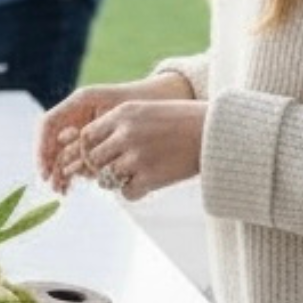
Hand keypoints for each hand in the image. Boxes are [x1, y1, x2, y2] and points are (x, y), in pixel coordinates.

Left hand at [38, 74, 194, 194]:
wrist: (216, 132)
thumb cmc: (180, 120)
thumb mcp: (144, 111)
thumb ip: (119, 123)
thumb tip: (92, 143)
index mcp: (122, 114)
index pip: (86, 135)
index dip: (89, 147)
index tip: (99, 152)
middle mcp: (125, 134)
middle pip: (92, 158)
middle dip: (99, 167)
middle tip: (112, 168)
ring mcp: (137, 157)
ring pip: (106, 178)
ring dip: (114, 180)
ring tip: (129, 176)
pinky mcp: (151, 177)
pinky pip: (126, 192)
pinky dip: (132, 192)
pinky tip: (143, 185)